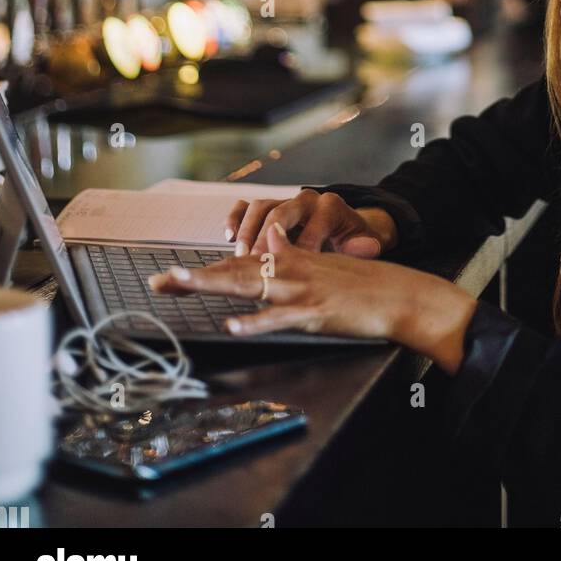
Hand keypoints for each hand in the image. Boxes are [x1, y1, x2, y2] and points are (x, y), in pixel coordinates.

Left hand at [150, 224, 477, 372]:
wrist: (401, 293)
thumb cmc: (364, 283)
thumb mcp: (324, 262)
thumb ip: (293, 251)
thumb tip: (269, 235)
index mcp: (292, 261)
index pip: (241, 261)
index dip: (206, 268)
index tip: (172, 275)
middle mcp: (292, 270)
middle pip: (235, 270)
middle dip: (194, 276)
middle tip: (159, 281)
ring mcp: (302, 291)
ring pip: (249, 285)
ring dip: (212, 284)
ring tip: (179, 285)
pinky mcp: (316, 313)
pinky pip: (279, 318)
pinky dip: (255, 322)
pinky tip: (232, 325)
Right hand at [225, 189, 394, 258]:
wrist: (348, 227)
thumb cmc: (354, 241)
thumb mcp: (364, 244)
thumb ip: (365, 247)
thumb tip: (368, 248)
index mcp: (331, 207)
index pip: (314, 225)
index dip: (304, 247)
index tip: (295, 268)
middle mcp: (306, 199)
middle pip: (280, 212)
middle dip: (265, 237)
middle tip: (254, 261)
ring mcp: (285, 202)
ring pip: (260, 207)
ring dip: (247, 231)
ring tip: (240, 255)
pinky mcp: (269, 208)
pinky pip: (246, 206)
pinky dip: (236, 219)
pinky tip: (228, 237)